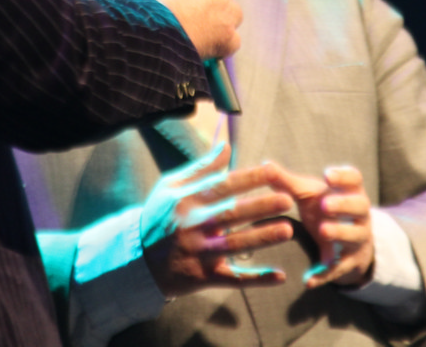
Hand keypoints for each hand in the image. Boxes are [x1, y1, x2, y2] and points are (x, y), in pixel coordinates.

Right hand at [131, 0, 241, 57]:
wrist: (151, 30)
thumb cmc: (146, 5)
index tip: (184, 0)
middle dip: (207, 7)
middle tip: (189, 19)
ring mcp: (228, 10)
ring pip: (231, 16)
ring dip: (219, 24)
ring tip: (197, 35)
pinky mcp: (229, 35)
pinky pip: (231, 42)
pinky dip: (220, 47)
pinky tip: (204, 49)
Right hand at [140, 142, 294, 297]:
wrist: (137, 259)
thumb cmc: (159, 217)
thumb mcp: (171, 187)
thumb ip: (201, 168)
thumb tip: (226, 146)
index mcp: (187, 200)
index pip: (223, 185)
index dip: (249, 178)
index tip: (274, 171)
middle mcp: (193, 225)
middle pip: (232, 213)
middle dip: (261, 206)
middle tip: (288, 199)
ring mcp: (198, 253)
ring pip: (235, 245)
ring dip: (262, 238)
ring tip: (288, 230)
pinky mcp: (202, 277)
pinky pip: (233, 278)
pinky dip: (256, 279)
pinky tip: (279, 276)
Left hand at [266, 164, 375, 288]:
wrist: (345, 243)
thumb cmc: (323, 209)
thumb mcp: (308, 195)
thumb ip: (287, 182)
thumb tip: (265, 166)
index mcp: (350, 192)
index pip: (354, 179)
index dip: (343, 177)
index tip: (327, 176)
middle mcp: (358, 215)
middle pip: (359, 206)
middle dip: (343, 205)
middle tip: (325, 204)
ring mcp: (356, 240)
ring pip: (354, 236)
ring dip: (339, 233)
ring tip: (323, 231)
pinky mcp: (347, 263)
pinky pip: (338, 269)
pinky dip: (324, 275)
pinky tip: (308, 280)